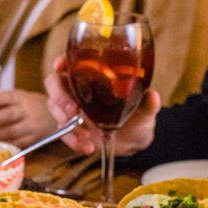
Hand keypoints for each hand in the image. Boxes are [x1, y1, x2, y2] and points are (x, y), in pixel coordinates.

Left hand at [0, 90, 57, 147]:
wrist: (62, 117)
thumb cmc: (35, 106)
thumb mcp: (24, 97)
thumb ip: (7, 100)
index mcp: (25, 98)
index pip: (11, 96)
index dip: (0, 98)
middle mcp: (29, 112)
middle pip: (9, 115)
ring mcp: (33, 127)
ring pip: (11, 132)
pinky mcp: (33, 141)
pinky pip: (16, 145)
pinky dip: (3, 146)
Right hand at [43, 55, 160, 155]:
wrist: (132, 140)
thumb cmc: (136, 116)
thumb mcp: (144, 110)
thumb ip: (148, 104)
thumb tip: (153, 96)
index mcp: (93, 75)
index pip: (71, 61)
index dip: (62, 61)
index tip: (60, 65)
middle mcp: (78, 88)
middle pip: (54, 84)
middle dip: (60, 97)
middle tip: (74, 110)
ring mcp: (71, 108)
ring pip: (55, 108)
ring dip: (66, 121)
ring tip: (85, 134)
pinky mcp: (70, 127)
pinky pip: (63, 132)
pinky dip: (72, 140)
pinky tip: (85, 146)